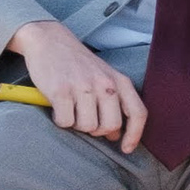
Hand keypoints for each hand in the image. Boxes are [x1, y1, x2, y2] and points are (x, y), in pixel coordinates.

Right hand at [13, 18, 144, 149]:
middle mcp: (105, 83)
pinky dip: (60, 120)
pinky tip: (58, 107)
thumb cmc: (78, 65)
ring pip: (87, 126)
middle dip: (97, 131)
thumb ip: (114, 103)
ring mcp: (83, 87)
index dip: (134, 135)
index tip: (126, 149)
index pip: (138, 113)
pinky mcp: (61, 91)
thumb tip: (115, 135)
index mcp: (120, 81)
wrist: (50, 41)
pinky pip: (65, 121)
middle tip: (85, 119)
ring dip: (77, 124)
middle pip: (110, 125)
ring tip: (71, 109)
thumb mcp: (104, 78)